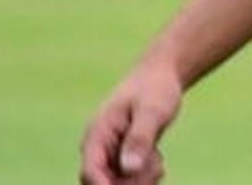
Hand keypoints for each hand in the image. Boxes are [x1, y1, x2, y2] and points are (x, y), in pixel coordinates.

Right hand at [79, 59, 182, 184]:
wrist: (161, 77)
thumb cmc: (155, 88)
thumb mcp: (152, 111)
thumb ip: (140, 138)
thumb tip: (129, 168)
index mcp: (98, 134)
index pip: (90, 170)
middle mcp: (98, 148)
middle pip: (102, 183)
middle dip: (129, 183)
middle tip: (156, 166)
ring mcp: (110, 154)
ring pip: (119, 184)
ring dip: (141, 180)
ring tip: (157, 158)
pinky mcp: (122, 158)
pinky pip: (130, 180)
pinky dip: (145, 176)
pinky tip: (157, 159)